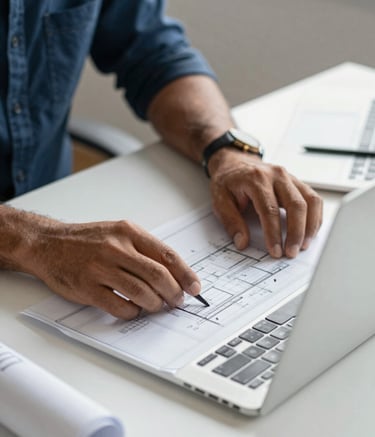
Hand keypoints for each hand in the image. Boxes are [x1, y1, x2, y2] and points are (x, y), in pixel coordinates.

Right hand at [28, 219, 200, 319]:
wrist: (49, 244)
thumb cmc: (88, 240)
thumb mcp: (119, 233)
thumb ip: (144, 250)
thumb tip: (174, 273)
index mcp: (128, 232)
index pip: (167, 255)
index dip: (185, 274)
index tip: (195, 287)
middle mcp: (116, 248)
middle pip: (158, 275)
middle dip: (174, 293)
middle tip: (177, 301)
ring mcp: (101, 268)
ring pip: (141, 293)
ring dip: (155, 304)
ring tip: (157, 306)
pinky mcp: (87, 288)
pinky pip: (119, 306)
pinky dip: (132, 311)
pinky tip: (133, 309)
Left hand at [207, 148, 322, 257]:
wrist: (234, 162)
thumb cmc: (227, 181)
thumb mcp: (219, 201)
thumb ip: (231, 222)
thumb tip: (242, 243)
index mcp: (256, 179)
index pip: (269, 209)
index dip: (274, 233)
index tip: (275, 251)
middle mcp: (276, 175)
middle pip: (295, 205)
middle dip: (296, 233)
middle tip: (291, 253)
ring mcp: (290, 177)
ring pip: (310, 201)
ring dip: (310, 226)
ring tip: (303, 246)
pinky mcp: (297, 183)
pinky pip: (313, 199)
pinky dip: (315, 218)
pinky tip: (309, 233)